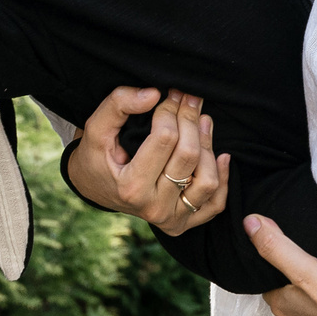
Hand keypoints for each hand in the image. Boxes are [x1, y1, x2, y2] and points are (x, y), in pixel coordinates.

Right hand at [66, 87, 230, 232]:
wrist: (93, 187)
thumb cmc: (95, 155)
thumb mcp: (96, 128)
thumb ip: (118, 105)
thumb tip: (154, 94)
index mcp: (131, 187)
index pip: (165, 139)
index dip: (170, 110)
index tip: (170, 93)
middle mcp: (153, 207)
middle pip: (188, 156)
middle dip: (191, 119)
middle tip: (189, 98)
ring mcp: (171, 218)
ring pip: (207, 180)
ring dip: (208, 145)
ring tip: (202, 121)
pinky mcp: (184, 222)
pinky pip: (215, 203)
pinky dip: (223, 179)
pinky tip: (221, 155)